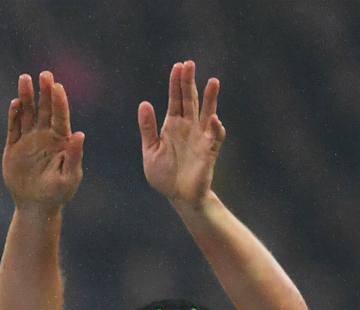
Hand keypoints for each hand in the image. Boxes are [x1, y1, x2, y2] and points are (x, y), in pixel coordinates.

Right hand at [3, 71, 84, 212]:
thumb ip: (75, 155)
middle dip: (44, 91)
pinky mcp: (13, 148)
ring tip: (25, 78)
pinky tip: (15, 103)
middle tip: (44, 73)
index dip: (59, 100)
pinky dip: (13, 116)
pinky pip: (13, 128)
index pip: (60, 115)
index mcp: (61, 139)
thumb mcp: (70, 177)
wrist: (36, 206)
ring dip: (26, 97)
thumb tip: (79, 133)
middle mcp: (45, 135)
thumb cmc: (58, 193)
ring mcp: (29, 140)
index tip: (57, 86)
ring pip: (27, 114)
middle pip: (44, 109)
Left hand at [140, 60, 223, 207]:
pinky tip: (213, 118)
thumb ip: (147, 128)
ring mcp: (201, 137)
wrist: (178, 196)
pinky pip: (215, 136)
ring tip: (212, 82)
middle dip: (190, 83)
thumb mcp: (150, 150)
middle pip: (190, 100)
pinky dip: (215, 127)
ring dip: (210, 98)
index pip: (176, 99)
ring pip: (207, 112)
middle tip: (190, 64)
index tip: (178, 66)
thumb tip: (144, 104)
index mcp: (173, 125)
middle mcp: (189, 127)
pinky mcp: (209, 150)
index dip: (176, 83)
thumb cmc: (164, 174)